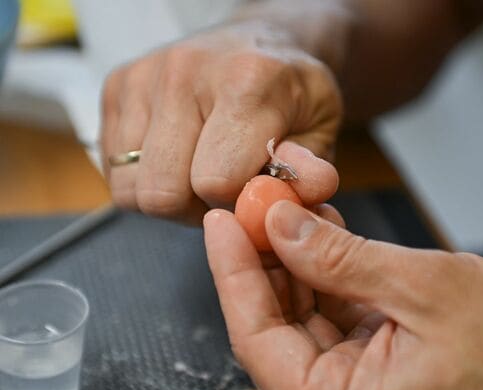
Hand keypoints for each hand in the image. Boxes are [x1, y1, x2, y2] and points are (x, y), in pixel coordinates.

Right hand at [100, 22, 341, 223]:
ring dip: (167, 195)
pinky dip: (144, 177)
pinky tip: (178, 156)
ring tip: (199, 171)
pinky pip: (112, 168)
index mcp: (244, 83)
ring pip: (129, 188)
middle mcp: (183, 73)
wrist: (258, 40)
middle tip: (222, 188)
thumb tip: (299, 195)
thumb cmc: (290, 90)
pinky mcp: (116, 85)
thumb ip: (311, 170)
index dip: (235, 203)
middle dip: (194, 207)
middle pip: (161, 192)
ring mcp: (142, 78)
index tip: (252, 191)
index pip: (214, 181)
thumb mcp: (322, 125)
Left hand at [204, 201, 482, 389]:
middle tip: (256, 200)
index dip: (233, 274)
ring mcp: (356, 375)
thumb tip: (281, 225)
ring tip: (289, 204)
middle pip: (273, 321)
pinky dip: (323, 264)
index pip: (258, 337)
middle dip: (263, 255)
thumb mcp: (427, 289)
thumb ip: (344, 260)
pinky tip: (320, 227)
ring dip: (292, 254)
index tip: (222, 222)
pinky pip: (331, 306)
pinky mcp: (374, 351)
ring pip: (299, 308)